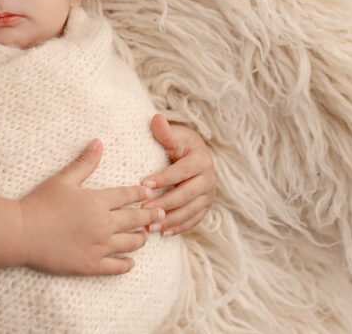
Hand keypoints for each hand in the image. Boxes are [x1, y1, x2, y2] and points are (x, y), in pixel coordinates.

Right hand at [19, 139, 163, 275]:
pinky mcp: (90, 265)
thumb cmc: (40, 203)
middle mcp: (103, 224)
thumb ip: (84, 163)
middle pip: (135, 220)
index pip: (127, 195)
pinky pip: (116, 267)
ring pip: (131, 244)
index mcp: (97, 201)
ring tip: (145, 236)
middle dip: (150, 216)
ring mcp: (98, 247)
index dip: (140, 193)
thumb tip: (98, 142)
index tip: (149, 193)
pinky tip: (130, 262)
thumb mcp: (63, 179)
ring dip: (141, 239)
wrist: (22, 232)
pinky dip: (127, 264)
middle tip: (161, 214)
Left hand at [141, 115, 214, 234]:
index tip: (143, 184)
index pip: (180, 172)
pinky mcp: (206, 206)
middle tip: (143, 210)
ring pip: (190, 210)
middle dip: (164, 203)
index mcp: (200, 160)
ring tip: (151, 226)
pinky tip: (164, 233)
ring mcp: (208, 194)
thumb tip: (156, 118)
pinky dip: (180, 227)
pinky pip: (194, 219)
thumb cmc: (179, 142)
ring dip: (170, 220)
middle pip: (186, 195)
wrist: (195, 152)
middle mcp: (208, 179)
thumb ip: (164, 131)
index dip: (163, 178)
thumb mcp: (173, 135)